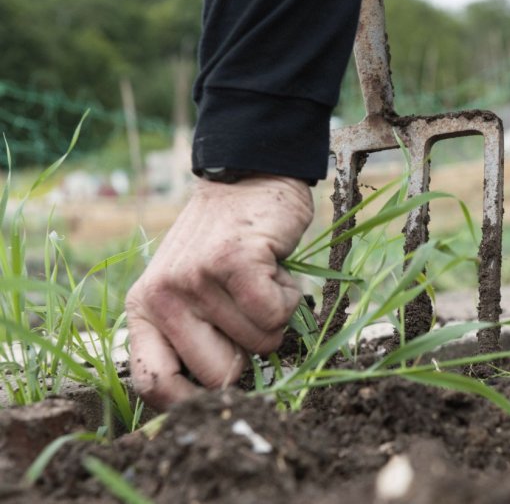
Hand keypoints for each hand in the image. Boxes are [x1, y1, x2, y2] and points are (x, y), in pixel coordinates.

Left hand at [126, 176, 312, 409]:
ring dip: (274, 316)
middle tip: (248, 314)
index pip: (153, 384)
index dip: (193, 403)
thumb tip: (219, 402)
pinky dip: (290, 297)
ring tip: (258, 280)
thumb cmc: (226, 245)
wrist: (248, 179)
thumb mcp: (192, 292)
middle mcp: (162, 297)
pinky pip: (275, 313)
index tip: (224, 396)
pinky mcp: (233, 261)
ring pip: (259, 342)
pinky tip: (274, 270)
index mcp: (146, 311)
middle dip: (250, 353)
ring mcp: (196, 278)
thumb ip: (195, 338)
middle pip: (219, 375)